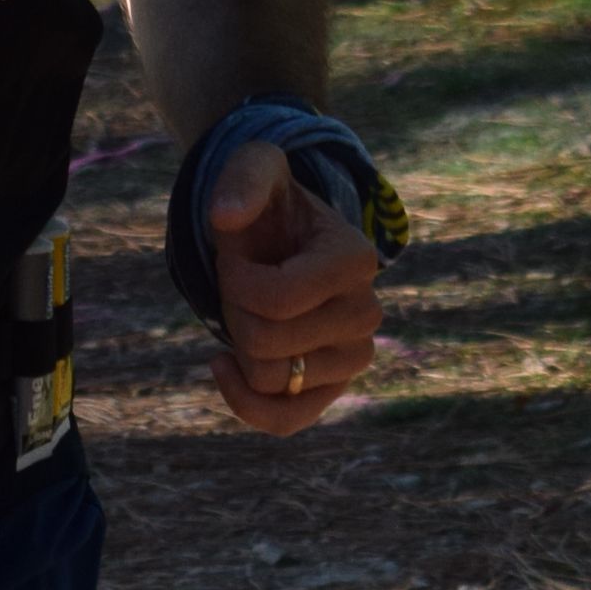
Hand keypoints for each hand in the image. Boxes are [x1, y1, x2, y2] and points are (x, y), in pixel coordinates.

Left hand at [201, 141, 383, 437]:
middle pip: (267, 343)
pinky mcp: (333, 389)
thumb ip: (242, 179)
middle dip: (234, 311)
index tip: (236, 256)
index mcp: (357, 260)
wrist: (279, 240)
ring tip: (249, 310)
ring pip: (271, 380)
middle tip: (242, 283)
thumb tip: (226, 216)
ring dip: (240, 344)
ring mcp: (354, 357)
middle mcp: (367, 314)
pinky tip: (223, 363)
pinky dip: (245, 402)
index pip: (276, 299)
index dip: (235, 280)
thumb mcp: (254, 168)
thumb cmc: (268, 206)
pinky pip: (285, 420)